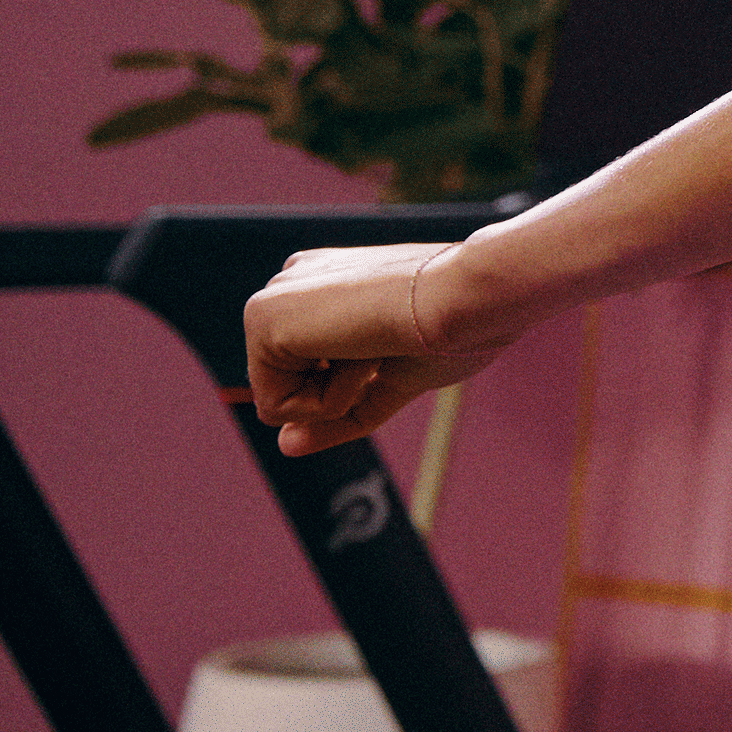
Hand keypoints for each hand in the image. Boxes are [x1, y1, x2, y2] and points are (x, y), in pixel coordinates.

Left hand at [245, 242, 514, 457]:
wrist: (470, 297)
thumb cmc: (454, 330)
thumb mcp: (391, 381)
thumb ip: (339, 414)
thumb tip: (285, 446)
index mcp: (323, 285)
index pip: (309, 370)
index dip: (350, 384)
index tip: (392, 349)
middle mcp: (290, 285)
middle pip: (290, 390)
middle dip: (344, 390)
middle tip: (390, 347)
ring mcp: (273, 300)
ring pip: (280, 402)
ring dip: (339, 395)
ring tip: (379, 347)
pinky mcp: (261, 319)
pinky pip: (277, 408)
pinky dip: (329, 399)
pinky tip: (365, 353)